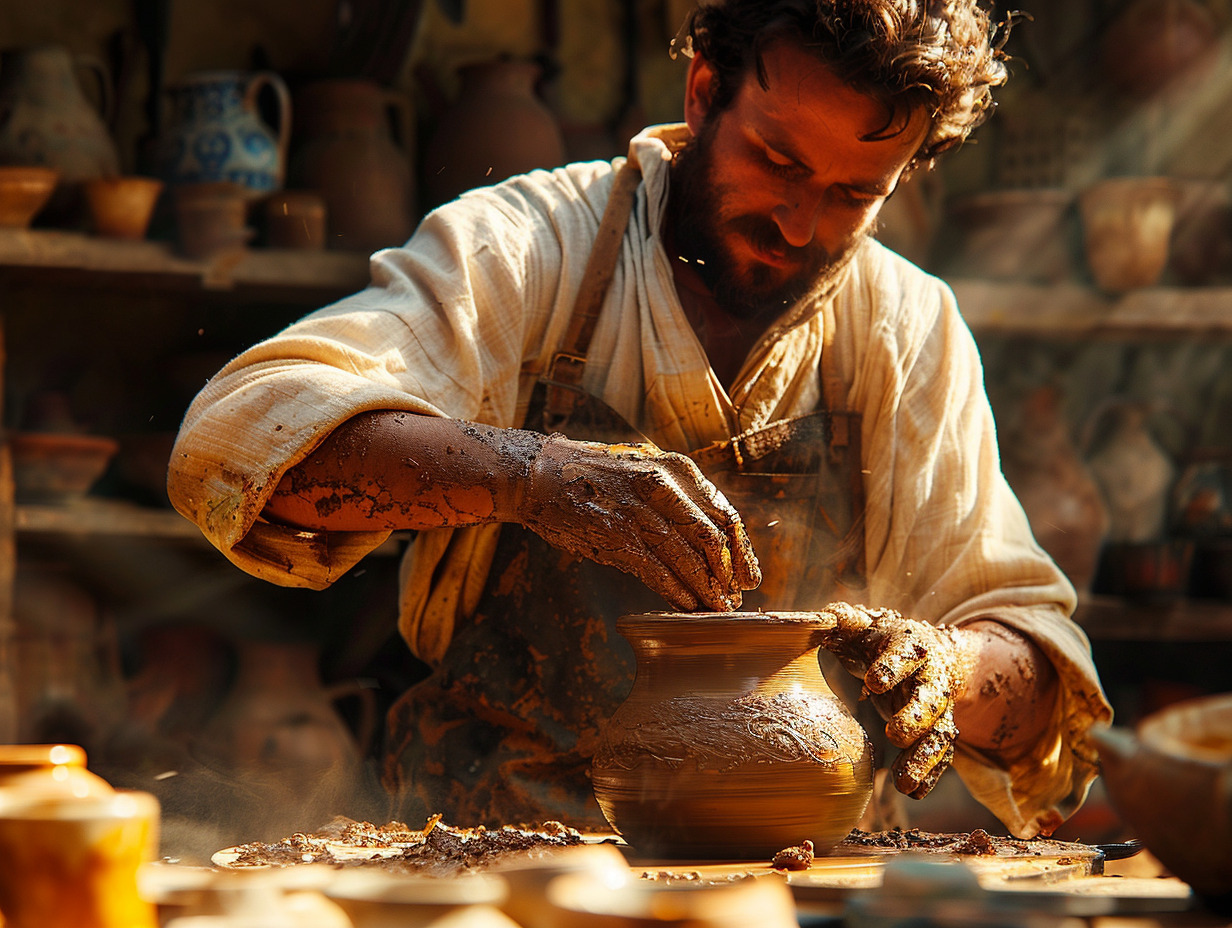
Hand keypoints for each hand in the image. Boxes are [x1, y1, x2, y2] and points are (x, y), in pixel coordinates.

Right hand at [516, 433, 761, 610]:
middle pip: (714, 539)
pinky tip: (686, 606)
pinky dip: (676, 592)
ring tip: (715, 610)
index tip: (749, 578)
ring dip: (705, 590)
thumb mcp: (644, 469)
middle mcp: (662, 486)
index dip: (742, 552)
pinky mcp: (615, 535)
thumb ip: (676, 496)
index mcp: (676, 468)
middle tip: (733, 600)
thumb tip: (710, 539)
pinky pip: (656, 571)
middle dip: (728, 576)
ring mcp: (638, 511)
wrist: (537, 474)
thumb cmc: (593, 477)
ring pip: (688, 559)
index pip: (725, 514)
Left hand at [814, 602, 964, 798]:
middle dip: (916, 717)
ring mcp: (937, 710)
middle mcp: (931, 679)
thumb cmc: (882, 640)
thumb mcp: (865, 626)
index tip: (873, 681)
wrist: (929, 655)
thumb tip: (821, 618)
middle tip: (895, 735)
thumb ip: (843, 621)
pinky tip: (914, 792)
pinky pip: (939, 756)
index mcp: (912, 646)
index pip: (905, 655)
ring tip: (904, 783)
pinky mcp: (935, 732)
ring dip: (924, 759)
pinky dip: (930, 775)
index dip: (891, 667)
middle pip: (931, 699)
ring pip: (939, 734)